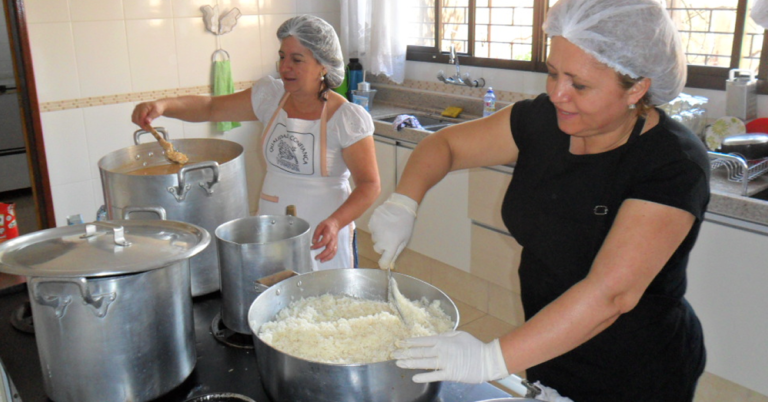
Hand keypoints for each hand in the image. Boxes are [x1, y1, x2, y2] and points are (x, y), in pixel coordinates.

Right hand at [131, 101, 164, 129]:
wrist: (157, 106)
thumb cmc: (157, 108)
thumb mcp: (157, 112)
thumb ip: (151, 117)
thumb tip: (147, 122)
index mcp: (143, 106)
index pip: (140, 116)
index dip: (142, 123)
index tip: (147, 129)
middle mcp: (138, 107)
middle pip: (136, 118)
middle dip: (141, 125)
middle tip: (148, 129)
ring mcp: (136, 110)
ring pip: (134, 120)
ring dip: (140, 124)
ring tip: (147, 126)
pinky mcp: (135, 112)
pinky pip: (135, 119)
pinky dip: (139, 123)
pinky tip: (144, 124)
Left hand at [311, 217, 339, 262]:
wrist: (336, 223)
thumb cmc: (327, 225)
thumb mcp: (320, 226)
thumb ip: (316, 234)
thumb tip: (313, 242)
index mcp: (329, 233)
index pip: (323, 241)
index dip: (317, 246)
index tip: (311, 247)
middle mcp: (333, 239)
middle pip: (329, 248)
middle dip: (323, 254)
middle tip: (316, 258)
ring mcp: (335, 243)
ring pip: (333, 252)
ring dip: (327, 257)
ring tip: (321, 261)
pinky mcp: (336, 245)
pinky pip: (334, 252)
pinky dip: (330, 257)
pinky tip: (325, 259)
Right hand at [368, 193, 417, 269]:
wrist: (401, 206)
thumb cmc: (405, 224)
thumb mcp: (404, 240)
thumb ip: (396, 253)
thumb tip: (389, 265)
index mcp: (391, 245)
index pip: (383, 261)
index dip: (384, 263)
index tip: (384, 262)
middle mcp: (381, 240)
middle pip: (377, 249)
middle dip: (383, 246)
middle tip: (390, 237)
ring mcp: (375, 231)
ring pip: (374, 239)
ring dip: (379, 236)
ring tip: (387, 228)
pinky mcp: (371, 223)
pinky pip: (372, 230)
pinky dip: (376, 228)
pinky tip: (383, 222)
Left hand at [393, 331, 508, 383]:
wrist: (487, 360)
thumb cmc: (474, 346)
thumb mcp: (458, 334)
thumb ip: (444, 335)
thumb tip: (432, 337)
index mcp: (443, 340)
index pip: (422, 340)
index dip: (410, 342)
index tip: (399, 343)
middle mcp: (442, 350)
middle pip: (420, 351)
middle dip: (405, 352)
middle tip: (393, 353)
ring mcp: (445, 362)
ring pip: (424, 362)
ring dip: (410, 363)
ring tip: (398, 363)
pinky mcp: (450, 374)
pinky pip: (434, 375)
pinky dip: (424, 376)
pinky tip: (414, 377)